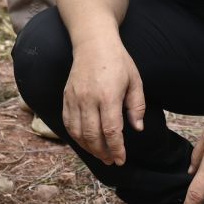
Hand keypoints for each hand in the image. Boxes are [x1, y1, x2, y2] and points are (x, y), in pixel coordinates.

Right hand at [61, 37, 144, 165]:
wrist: (93, 43)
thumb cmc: (118, 62)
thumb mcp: (135, 81)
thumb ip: (137, 106)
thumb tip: (137, 128)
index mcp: (108, 96)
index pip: (111, 130)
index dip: (116, 149)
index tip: (121, 159)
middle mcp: (88, 99)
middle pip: (92, 135)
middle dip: (103, 152)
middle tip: (111, 160)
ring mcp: (74, 99)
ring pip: (77, 133)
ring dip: (89, 148)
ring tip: (100, 154)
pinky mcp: (66, 97)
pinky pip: (68, 123)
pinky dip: (76, 137)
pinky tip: (86, 142)